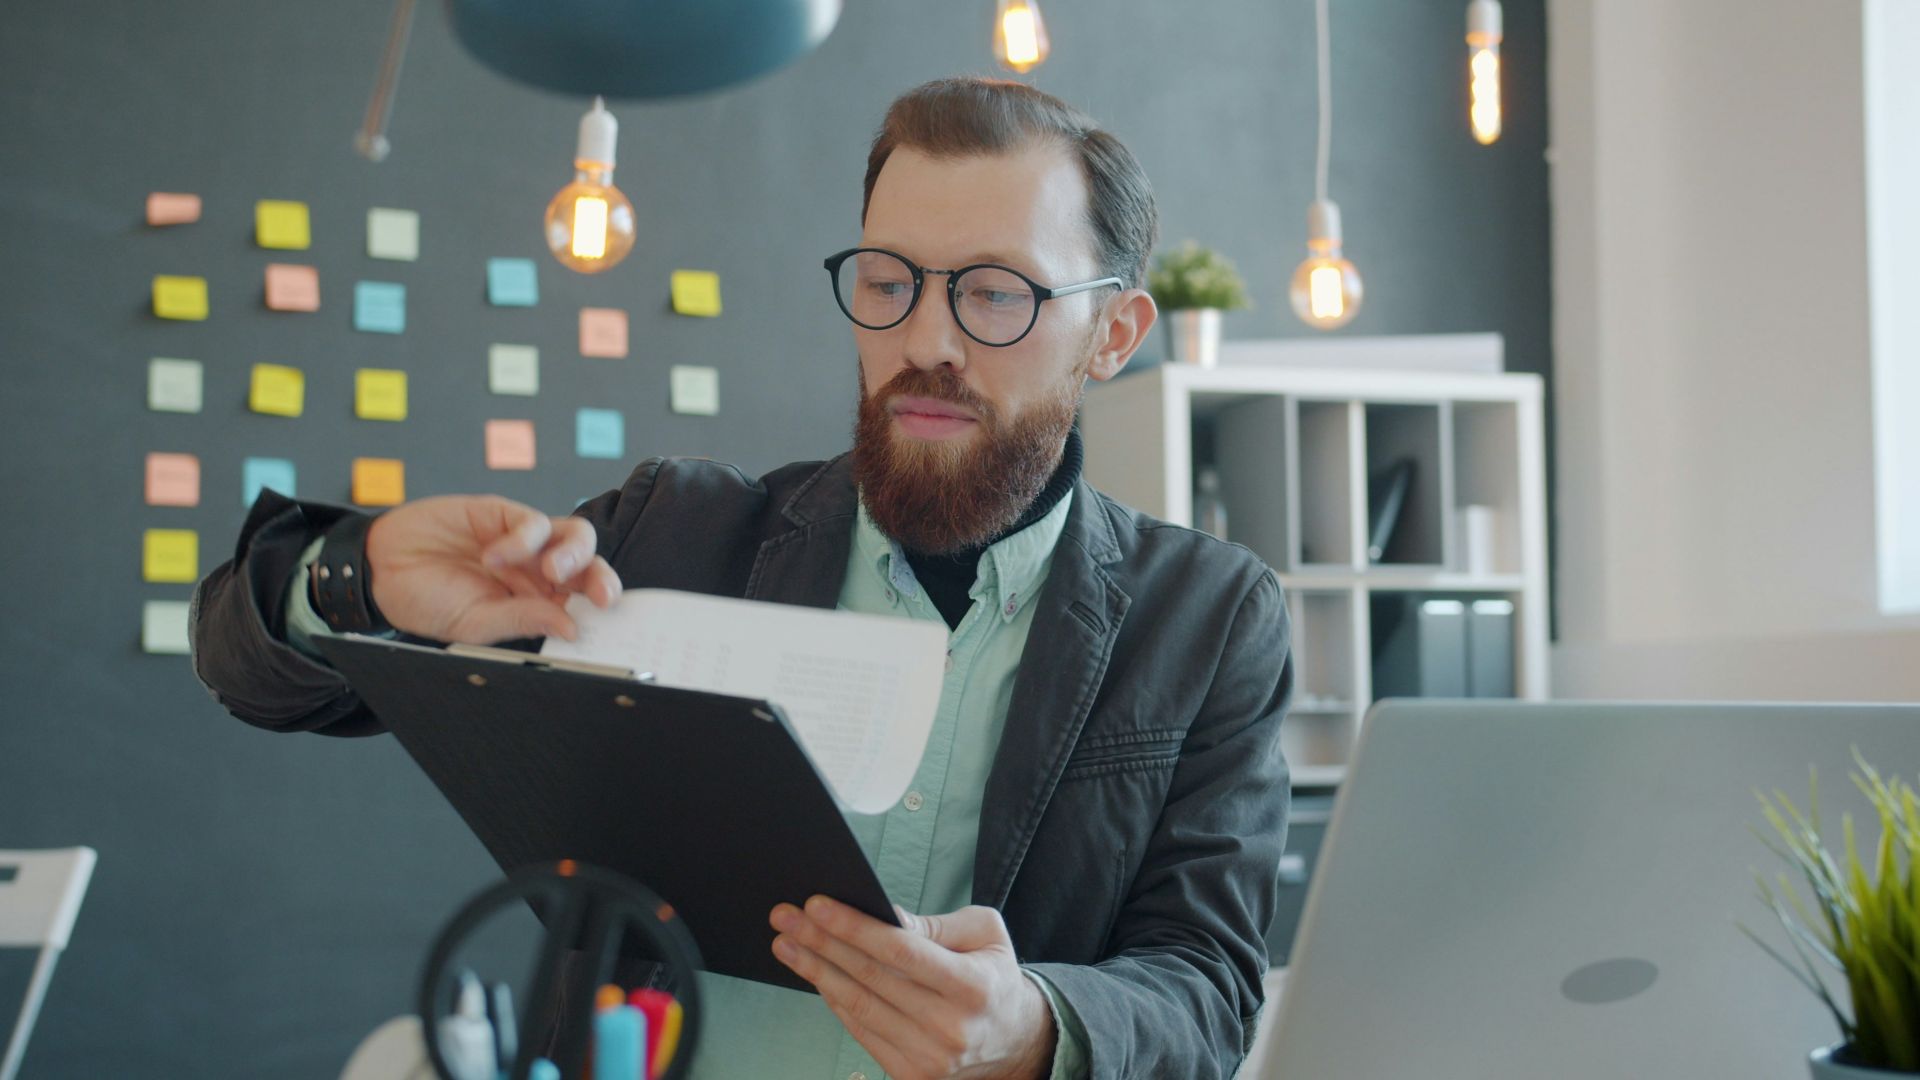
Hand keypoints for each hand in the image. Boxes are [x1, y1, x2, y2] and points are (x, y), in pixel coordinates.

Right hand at [359, 495, 620, 643]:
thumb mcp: (472, 624)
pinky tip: (492, 556)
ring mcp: (524, 541)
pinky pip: (532, 521)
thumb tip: (569, 628)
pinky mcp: (502, 513)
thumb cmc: (426, 600)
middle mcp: (538, 571)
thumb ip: (520, 622)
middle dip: (602, 579)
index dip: (600, 608)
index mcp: (537, 603)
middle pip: (589, 567)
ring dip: (574, 554)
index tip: (608, 621)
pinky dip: (521, 539)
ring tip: (552, 570)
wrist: (379, 568)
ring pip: (575, 536)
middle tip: (601, 597)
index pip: (583, 602)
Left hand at [770, 897, 1055, 1079]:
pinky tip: (814, 974)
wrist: (1013, 1040)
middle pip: (871, 978)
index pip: (901, 952)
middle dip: (822, 943)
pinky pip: (860, 1031)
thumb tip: (884, 916)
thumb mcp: (983, 935)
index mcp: (973, 987)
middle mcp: (951, 1028)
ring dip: (815, 971)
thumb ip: (934, 925)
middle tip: (786, 917)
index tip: (817, 905)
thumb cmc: (992, 976)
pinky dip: (833, 1000)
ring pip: (858, 1007)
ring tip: (786, 943)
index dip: (855, 927)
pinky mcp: (910, 1076)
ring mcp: (929, 1058)